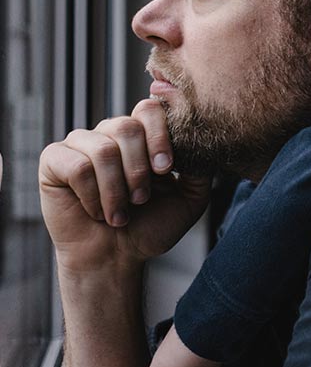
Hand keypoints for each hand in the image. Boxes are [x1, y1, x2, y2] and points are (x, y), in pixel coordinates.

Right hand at [39, 99, 209, 272]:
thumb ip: (200, 167)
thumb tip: (200, 141)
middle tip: (142, 199)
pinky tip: (95, 211)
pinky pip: (77, 166)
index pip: (151, 109)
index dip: (160, 135)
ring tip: (121, 213)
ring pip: (103, 150)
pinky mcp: (54, 160)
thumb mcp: (190, 198)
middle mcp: (111, 132)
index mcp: (142, 135)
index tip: (166, 169)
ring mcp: (81, 143)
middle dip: (138, 169)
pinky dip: (91, 195)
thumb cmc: (151, 226)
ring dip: (116, 189)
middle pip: (127, 127)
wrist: (116, 257)